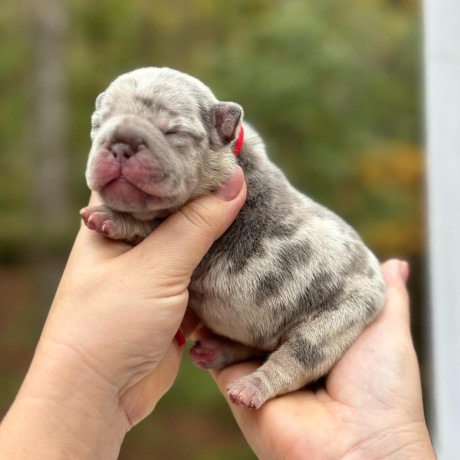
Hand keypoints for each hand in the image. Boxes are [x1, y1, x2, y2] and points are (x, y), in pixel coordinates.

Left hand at [0, 167, 245, 459]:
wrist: (100, 396)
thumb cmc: (108, 324)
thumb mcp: (156, 267)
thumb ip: (197, 225)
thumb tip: (235, 181)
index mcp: (112, 221)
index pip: (146, 175)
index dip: (179, 158)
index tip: (216, 142)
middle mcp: (132, 242)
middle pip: (175, 207)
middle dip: (207, 195)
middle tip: (244, 172)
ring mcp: (153, 270)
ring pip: (192, 241)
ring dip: (218, 231)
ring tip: (254, 203)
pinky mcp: (172, 298)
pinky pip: (202, 272)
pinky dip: (221, 263)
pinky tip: (247, 248)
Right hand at [211, 260, 434, 458]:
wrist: (362, 447)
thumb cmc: (383, 388)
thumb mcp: (387, 329)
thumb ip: (386, 295)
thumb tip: (396, 263)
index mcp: (316, 331)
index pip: (290, 294)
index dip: (277, 271)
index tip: (260, 241)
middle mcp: (286, 347)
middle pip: (255, 310)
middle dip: (240, 286)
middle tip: (223, 254)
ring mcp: (262, 367)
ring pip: (230, 331)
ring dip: (215, 311)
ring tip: (202, 279)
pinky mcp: (242, 387)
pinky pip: (218, 359)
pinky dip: (206, 344)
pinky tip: (197, 323)